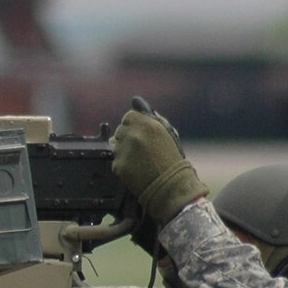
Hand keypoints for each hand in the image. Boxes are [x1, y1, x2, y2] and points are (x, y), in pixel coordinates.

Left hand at [109, 101, 207, 228]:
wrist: (171, 186)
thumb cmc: (172, 160)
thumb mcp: (166, 133)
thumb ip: (150, 116)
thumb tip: (136, 100)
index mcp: (148, 124)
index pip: (129, 117)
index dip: (134, 126)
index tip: (141, 136)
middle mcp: (134, 134)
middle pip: (120, 130)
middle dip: (128, 138)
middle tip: (141, 151)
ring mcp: (125, 150)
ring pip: (115, 144)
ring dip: (124, 150)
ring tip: (139, 160)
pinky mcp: (118, 165)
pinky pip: (115, 160)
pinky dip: (122, 164)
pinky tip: (135, 169)